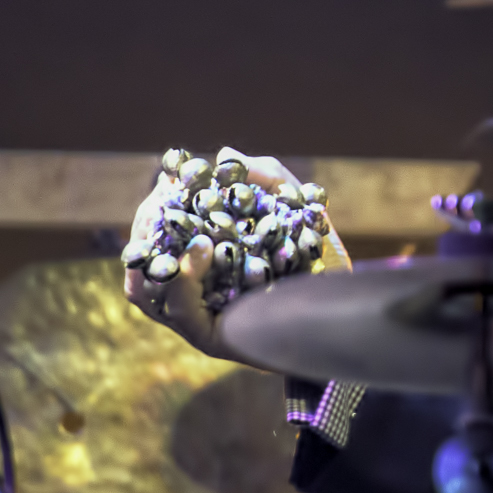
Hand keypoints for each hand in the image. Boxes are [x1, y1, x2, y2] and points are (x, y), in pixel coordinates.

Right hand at [122, 149, 351, 357]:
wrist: (351, 309)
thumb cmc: (321, 260)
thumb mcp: (299, 209)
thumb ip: (269, 178)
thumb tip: (224, 153)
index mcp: (199, 258)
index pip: (156, 231)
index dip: (155, 205)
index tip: (168, 179)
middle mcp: (190, 290)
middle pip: (141, 256)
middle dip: (147, 222)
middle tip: (165, 197)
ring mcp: (196, 317)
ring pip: (144, 288)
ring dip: (151, 249)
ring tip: (173, 218)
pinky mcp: (208, 338)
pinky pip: (178, 311)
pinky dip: (181, 279)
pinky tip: (200, 248)